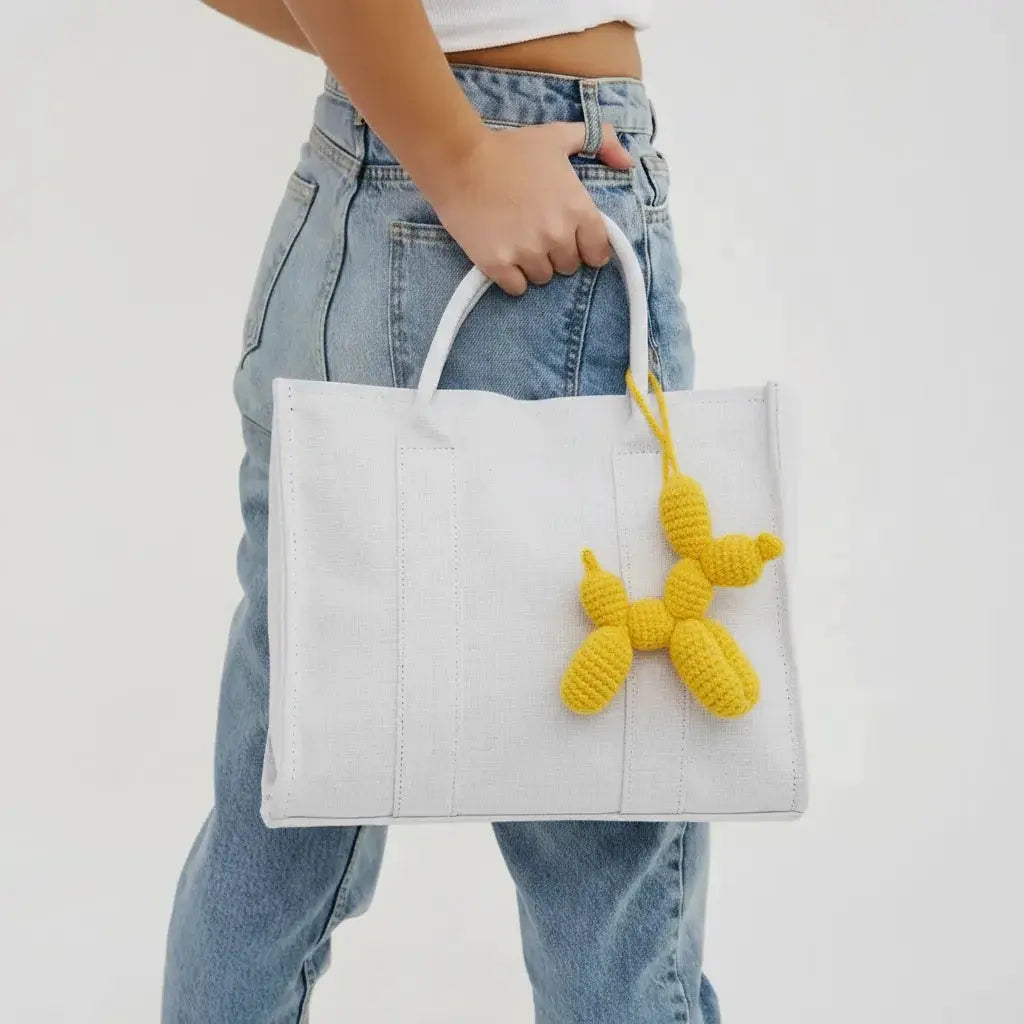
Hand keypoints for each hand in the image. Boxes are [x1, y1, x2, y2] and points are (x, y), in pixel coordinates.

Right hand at [422, 122, 633, 294]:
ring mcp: (527, 253)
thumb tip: (627, 162)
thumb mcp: (559, 136)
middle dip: (556, 253)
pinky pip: (517, 288)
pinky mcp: (499, 265)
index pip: (598, 253)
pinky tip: (502, 253)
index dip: (584, 246)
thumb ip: (600, 141)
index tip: (570, 237)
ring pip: (543, 278)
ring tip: (517, 239)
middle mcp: (557, 235)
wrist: (459, 160)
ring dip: (533, 265)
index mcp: (578, 209)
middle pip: (568, 267)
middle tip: (536, 231)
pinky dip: (511, 277)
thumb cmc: (510, 148)